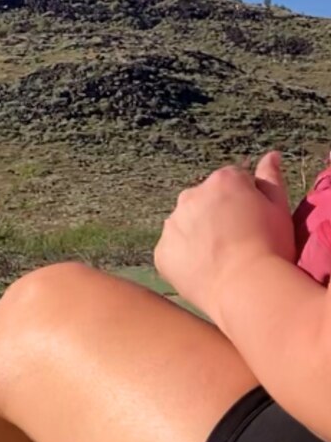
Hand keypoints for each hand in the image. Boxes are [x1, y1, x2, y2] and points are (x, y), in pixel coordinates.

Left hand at [155, 153, 296, 314]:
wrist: (245, 286)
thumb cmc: (270, 246)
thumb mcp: (279, 207)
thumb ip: (271, 178)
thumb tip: (270, 156)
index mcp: (223, 180)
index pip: (233, 182)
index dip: (246, 201)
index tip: (254, 222)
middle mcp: (191, 196)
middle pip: (204, 200)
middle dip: (217, 214)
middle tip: (236, 240)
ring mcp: (172, 224)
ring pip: (185, 224)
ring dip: (198, 234)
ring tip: (220, 257)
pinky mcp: (162, 251)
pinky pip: (173, 249)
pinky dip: (185, 257)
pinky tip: (204, 269)